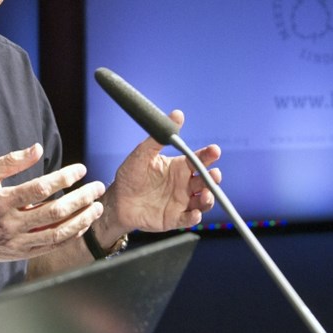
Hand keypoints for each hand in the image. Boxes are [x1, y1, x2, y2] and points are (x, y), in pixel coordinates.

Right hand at [0, 144, 106, 264]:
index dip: (63, 178)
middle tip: (97, 187)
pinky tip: (82, 223)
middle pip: (54, 211)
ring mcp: (18, 241)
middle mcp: (11, 223)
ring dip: (82, 219)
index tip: (80, 170)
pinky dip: (71, 235)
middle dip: (81, 198)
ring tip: (97, 207)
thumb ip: (12, 160)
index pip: (39, 188)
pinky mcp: (22, 253)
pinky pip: (53, 245)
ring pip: (57, 232)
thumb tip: (37, 149)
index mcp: (2, 201)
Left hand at [101, 110, 221, 235]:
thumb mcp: (142, 154)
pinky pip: (188, 218)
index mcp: (179, 167)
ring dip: (208, 199)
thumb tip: (177, 114)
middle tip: (213, 175)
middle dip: (213, 178)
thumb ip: (159, 137)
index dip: (208, 155)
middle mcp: (184, 184)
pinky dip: (194, 217)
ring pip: (203, 201)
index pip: (198, 160)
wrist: (117, 200)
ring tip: (205, 195)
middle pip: (206, 181)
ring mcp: (181, 202)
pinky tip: (194, 214)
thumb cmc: (130, 175)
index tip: (215, 150)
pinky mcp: (174, 218)